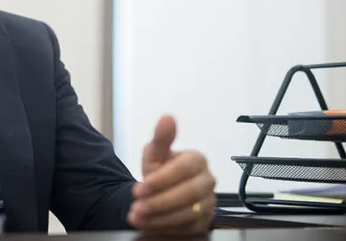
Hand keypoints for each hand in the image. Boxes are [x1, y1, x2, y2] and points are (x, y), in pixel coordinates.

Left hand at [127, 115, 215, 234]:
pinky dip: (166, 227)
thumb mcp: (156, 153)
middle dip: (159, 202)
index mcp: (198, 160)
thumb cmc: (161, 169)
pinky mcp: (205, 221)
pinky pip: (188, 227)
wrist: (161, 191)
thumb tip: (167, 118)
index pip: (183, 170)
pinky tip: (148, 224)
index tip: (138, 190)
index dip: (160, 181)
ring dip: (160, 217)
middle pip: (189, 194)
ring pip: (189, 213)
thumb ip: (161, 138)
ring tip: (137, 217)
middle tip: (136, 208)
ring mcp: (209, 202)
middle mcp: (208, 181)